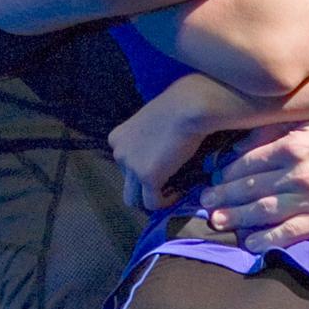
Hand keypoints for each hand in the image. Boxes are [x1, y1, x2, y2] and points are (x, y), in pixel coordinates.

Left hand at [108, 73, 242, 212]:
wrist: (190, 105)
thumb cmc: (179, 105)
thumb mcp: (154, 123)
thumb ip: (149, 140)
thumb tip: (161, 154)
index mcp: (117, 138)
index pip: (124, 167)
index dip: (144, 173)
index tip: (164, 171)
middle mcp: (119, 152)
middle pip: (127, 185)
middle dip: (145, 188)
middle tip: (168, 185)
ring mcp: (130, 165)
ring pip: (134, 199)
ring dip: (154, 198)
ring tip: (174, 190)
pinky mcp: (147, 176)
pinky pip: (153, 203)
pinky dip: (167, 202)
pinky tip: (181, 191)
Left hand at [199, 120, 308, 252]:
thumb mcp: (308, 122)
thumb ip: (274, 132)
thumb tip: (240, 146)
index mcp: (292, 145)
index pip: (249, 163)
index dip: (227, 174)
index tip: (213, 180)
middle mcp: (298, 172)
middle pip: (251, 188)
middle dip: (224, 197)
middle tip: (205, 204)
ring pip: (265, 211)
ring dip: (237, 218)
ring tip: (217, 221)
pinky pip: (290, 232)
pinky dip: (268, 240)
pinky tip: (250, 243)